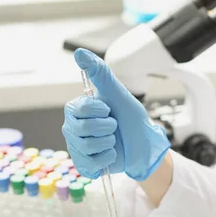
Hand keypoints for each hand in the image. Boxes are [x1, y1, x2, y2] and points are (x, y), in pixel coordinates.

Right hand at [62, 48, 170, 180]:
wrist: (144, 144)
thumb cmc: (131, 118)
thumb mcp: (118, 93)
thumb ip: (100, 73)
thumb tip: (80, 52)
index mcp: (76, 109)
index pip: (80, 108)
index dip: (100, 110)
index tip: (109, 110)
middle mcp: (71, 127)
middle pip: (82, 128)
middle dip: (107, 127)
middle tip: (114, 126)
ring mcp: (76, 147)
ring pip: (87, 146)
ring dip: (109, 143)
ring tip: (113, 140)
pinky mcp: (83, 165)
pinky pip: (90, 164)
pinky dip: (107, 159)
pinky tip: (111, 154)